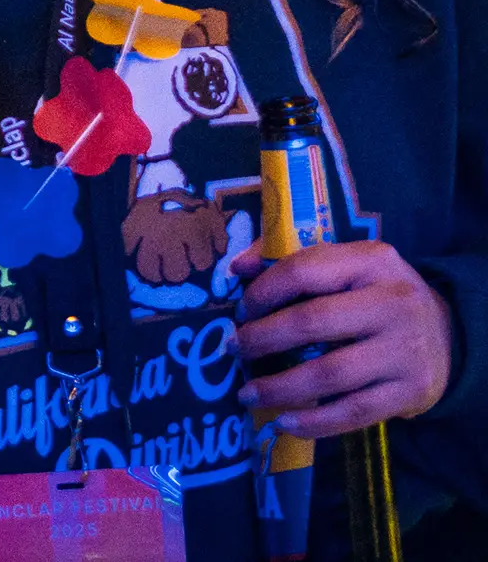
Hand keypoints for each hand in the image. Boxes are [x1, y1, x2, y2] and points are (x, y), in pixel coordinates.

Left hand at [231, 239, 454, 437]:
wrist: (447, 335)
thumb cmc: (375, 295)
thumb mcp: (346, 265)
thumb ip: (291, 259)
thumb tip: (237, 268)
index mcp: (371, 261)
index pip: (304, 271)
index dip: (263, 292)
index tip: (239, 312)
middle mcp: (393, 303)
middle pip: (313, 323)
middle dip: (262, 339)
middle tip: (233, 350)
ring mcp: (405, 350)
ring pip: (331, 373)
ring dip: (280, 387)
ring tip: (247, 394)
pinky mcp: (411, 391)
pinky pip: (355, 411)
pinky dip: (315, 421)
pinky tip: (285, 421)